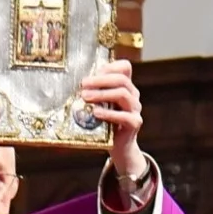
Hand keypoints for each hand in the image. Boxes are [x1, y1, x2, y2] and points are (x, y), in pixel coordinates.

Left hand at [81, 59, 146, 182]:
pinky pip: (124, 116)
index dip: (110, 66)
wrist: (118, 147)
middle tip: (83, 84)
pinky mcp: (135, 123)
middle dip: (100, 80)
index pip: (124, 68)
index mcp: (126, 87)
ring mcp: (135, 109)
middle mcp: (133, 95)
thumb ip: (95, 94)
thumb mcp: (100, 106)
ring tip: (85, 97)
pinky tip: (96, 113)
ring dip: (102, 94)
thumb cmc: (106, 124)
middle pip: (121, 79)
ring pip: (122, 94)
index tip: (93, 72)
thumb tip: (77, 85)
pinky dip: (108, 113)